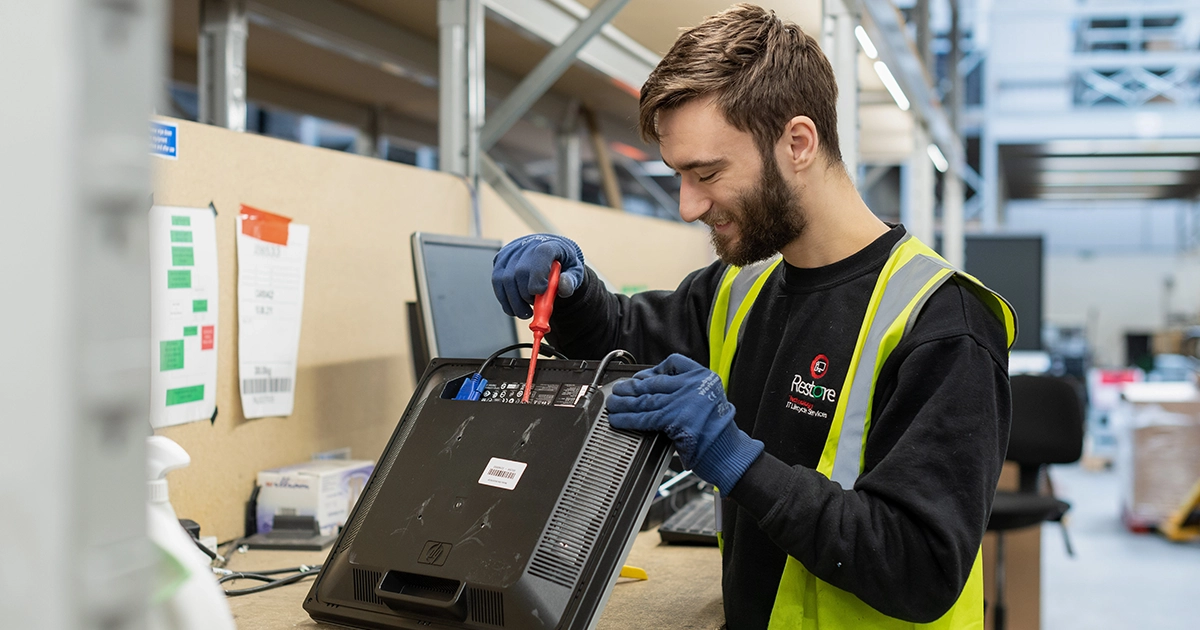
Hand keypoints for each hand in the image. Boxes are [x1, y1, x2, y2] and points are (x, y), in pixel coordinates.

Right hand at [491, 234, 585, 318]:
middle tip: (535, 309)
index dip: (538, 275)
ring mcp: (511, 251)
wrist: (548, 251)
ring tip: (525, 312)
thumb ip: (570, 280)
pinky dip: (504, 299)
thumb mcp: (574, 271)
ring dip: (514, 302)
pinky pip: (497, 282)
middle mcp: (527, 245)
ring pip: (505, 279)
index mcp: (549, 245)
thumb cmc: (562, 263)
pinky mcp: (500, 259)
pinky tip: (514, 308)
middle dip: (526, 296)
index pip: (541, 255)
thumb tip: (563, 288)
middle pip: (520, 271)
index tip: (540, 293)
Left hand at [607, 354, 763, 493]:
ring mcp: (683, 402)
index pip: (674, 362)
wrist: (729, 452)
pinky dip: (628, 418)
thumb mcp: (709, 400)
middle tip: (619, 389)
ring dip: (624, 402)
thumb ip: (686, 392)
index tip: (642, 377)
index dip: (653, 370)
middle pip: (654, 382)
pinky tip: (617, 419)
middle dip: (632, 387)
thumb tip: (653, 391)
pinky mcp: (674, 420)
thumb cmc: (719, 431)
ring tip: (613, 403)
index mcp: (703, 377)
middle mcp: (693, 386)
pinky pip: (645, 417)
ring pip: (645, 399)